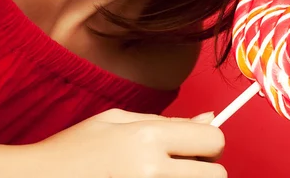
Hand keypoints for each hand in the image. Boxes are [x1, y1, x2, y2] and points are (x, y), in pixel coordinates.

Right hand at [34, 108, 226, 177]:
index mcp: (146, 138)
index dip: (209, 142)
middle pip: (215, 175)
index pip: (212, 139)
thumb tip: (210, 117)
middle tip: (180, 167)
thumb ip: (167, 121)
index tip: (197, 147)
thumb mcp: (116, 121)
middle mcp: (151, 171)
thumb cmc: (73, 151)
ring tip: (161, 174)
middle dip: (205, 169)